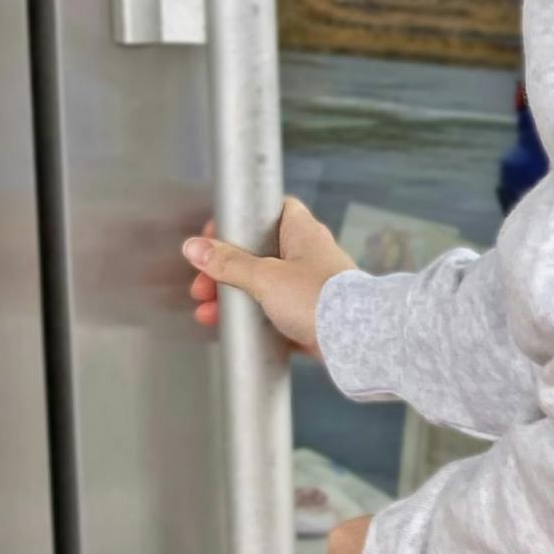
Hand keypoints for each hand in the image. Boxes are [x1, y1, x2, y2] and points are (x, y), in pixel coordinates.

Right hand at [181, 196, 353, 353]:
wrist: (358, 341)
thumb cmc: (319, 298)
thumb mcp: (265, 277)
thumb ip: (229, 263)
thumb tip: (195, 247)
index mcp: (303, 232)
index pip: (269, 211)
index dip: (239, 221)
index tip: (213, 237)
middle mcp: (310, 256)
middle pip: (259, 254)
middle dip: (226, 270)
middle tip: (202, 286)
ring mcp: (313, 287)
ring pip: (265, 287)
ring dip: (234, 298)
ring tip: (208, 312)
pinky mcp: (314, 317)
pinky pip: (277, 314)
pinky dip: (254, 320)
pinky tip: (233, 330)